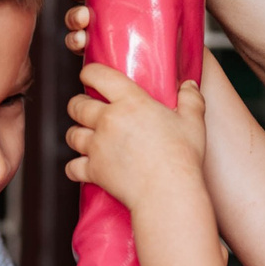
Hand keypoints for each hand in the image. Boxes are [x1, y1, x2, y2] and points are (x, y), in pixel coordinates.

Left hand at [65, 62, 206, 207]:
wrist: (168, 193)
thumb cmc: (182, 158)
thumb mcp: (193, 123)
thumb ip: (191, 99)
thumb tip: (189, 85)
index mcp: (130, 102)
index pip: (99, 75)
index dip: (89, 72)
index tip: (89, 74)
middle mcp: (108, 120)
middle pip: (77, 105)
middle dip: (78, 105)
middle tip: (85, 107)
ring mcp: (98, 146)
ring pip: (71, 134)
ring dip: (75, 134)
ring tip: (83, 135)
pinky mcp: (94, 170)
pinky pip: (72, 166)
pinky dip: (74, 167)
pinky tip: (81, 166)